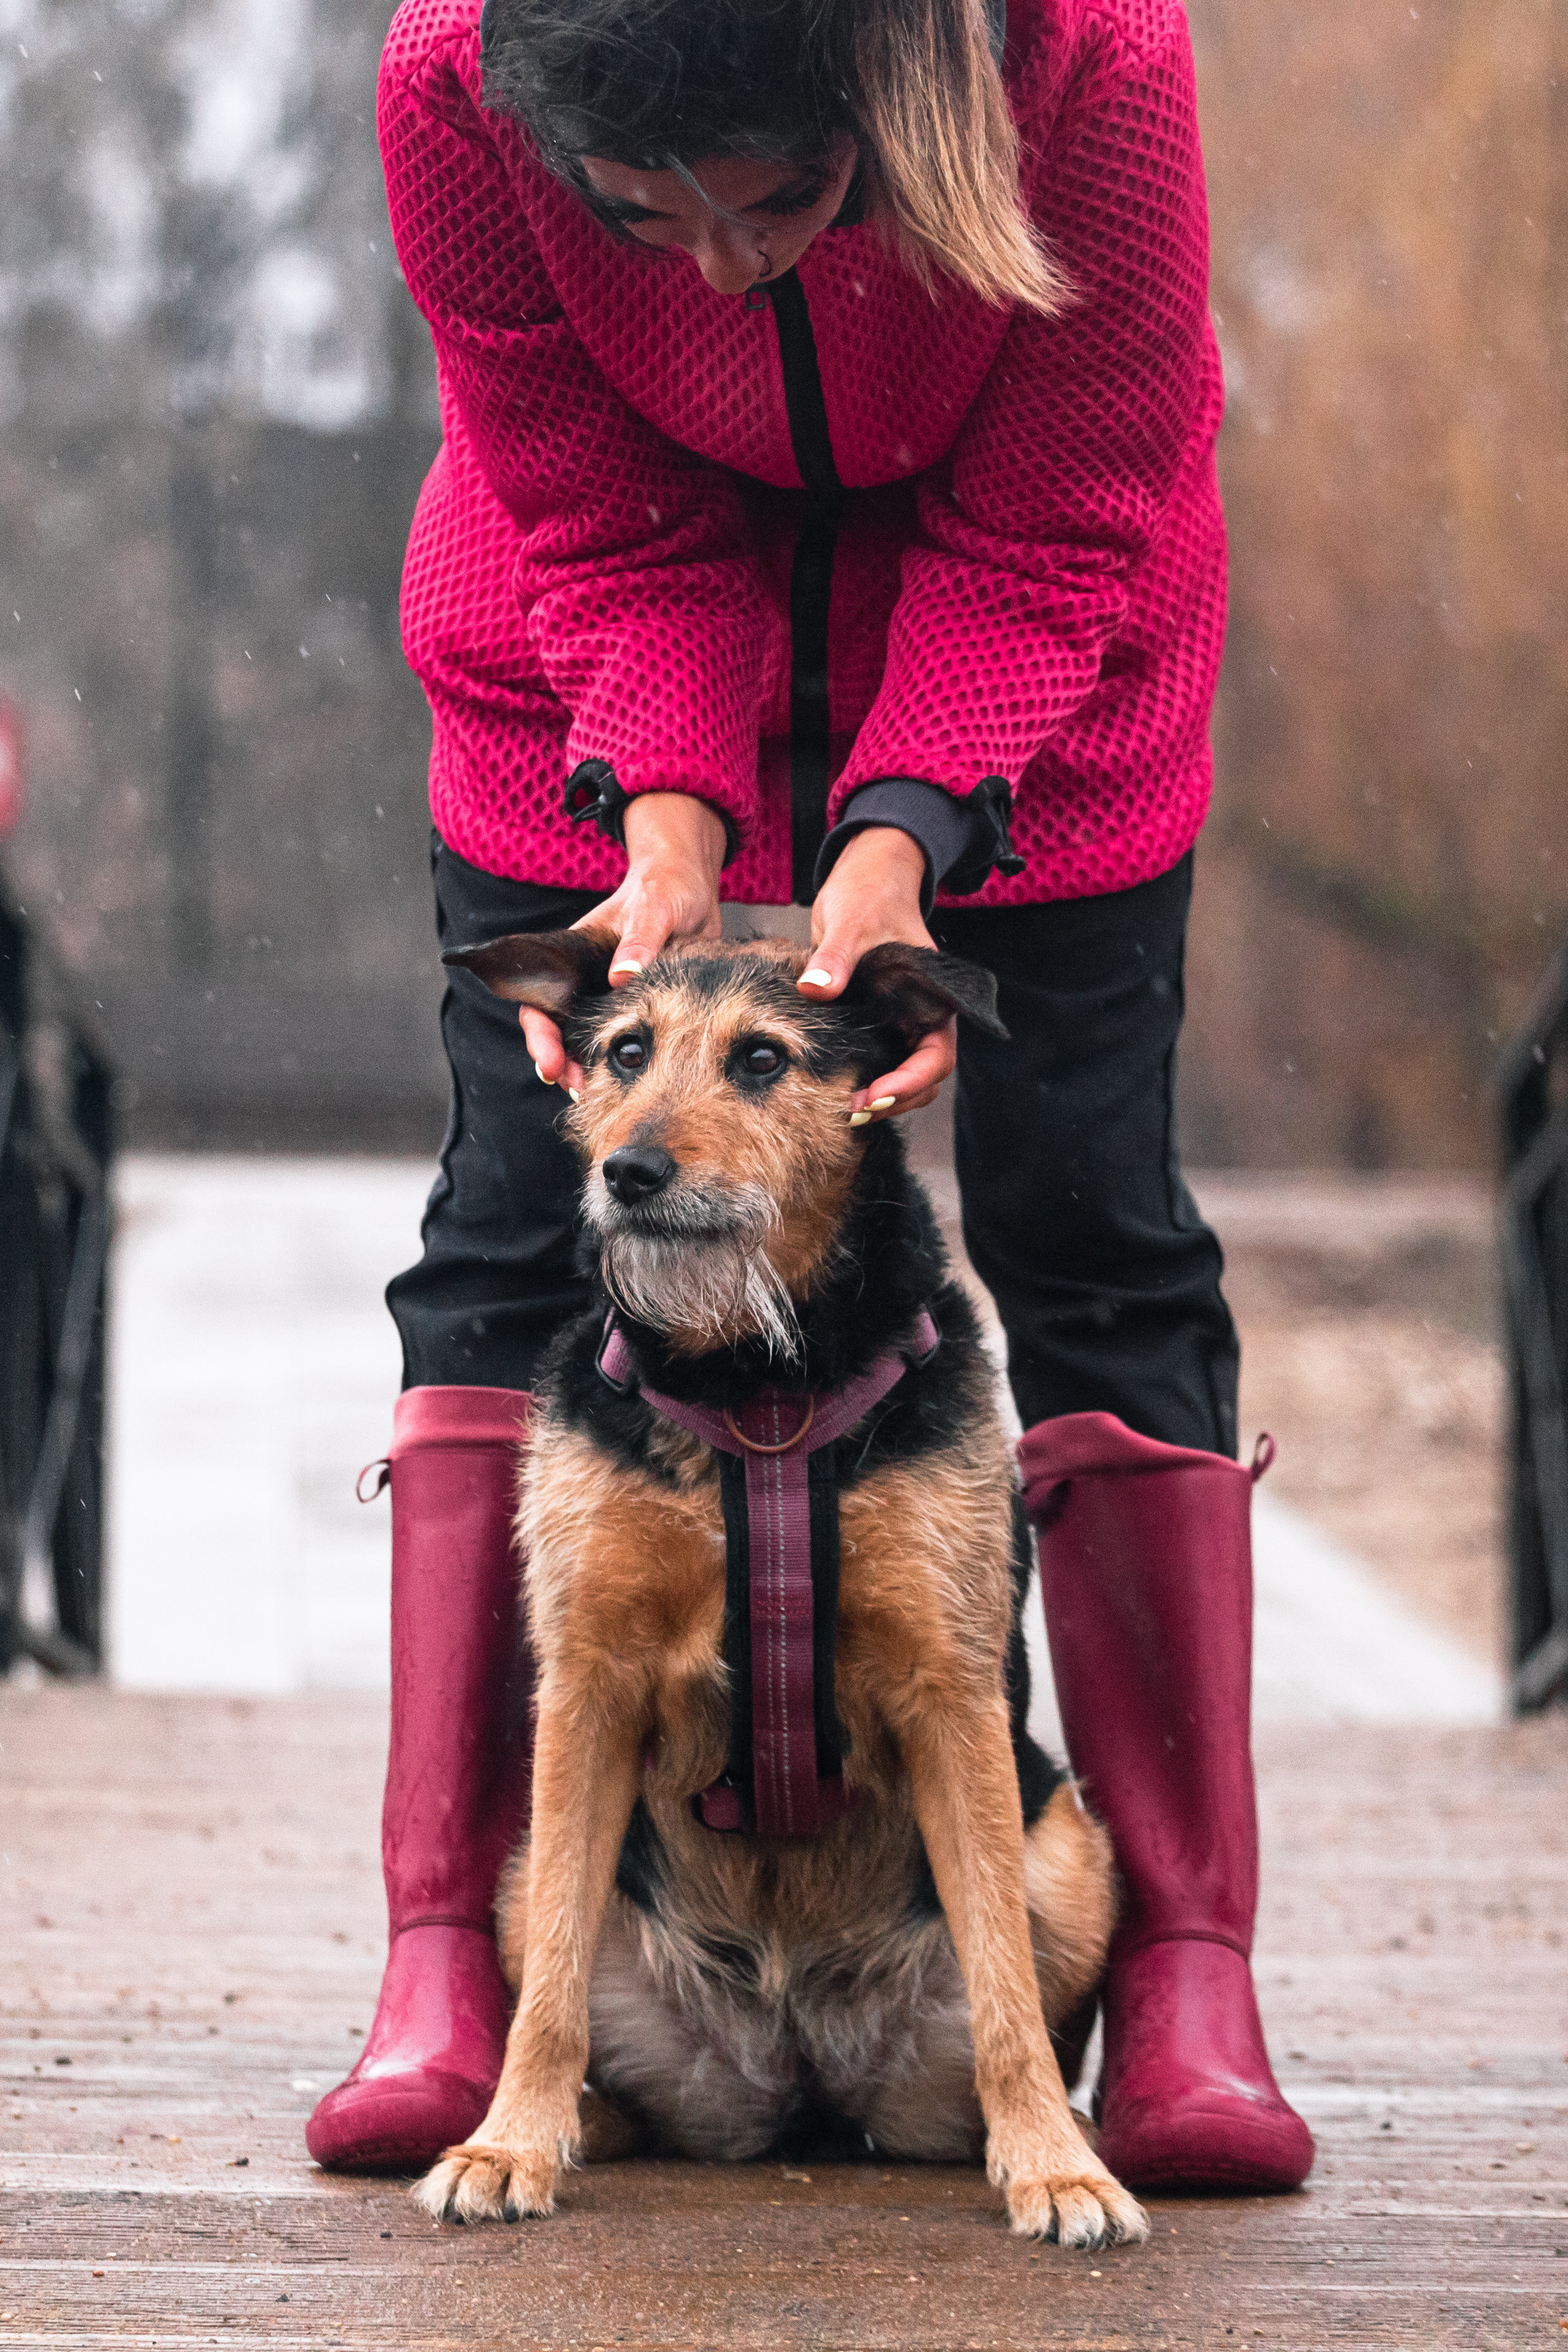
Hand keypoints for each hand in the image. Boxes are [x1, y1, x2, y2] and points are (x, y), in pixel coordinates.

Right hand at [520, 793, 725, 1090]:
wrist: (692, 888)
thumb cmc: (665, 888)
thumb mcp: (654, 908)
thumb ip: (640, 939)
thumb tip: (622, 976)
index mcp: (571, 957)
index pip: (538, 1002)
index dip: (539, 1035)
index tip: (549, 1063)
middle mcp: (584, 982)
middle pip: (556, 1031)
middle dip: (559, 1063)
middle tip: (576, 1089)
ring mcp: (608, 997)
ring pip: (584, 1041)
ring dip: (586, 1068)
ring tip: (597, 1096)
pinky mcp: (636, 1007)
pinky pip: (620, 1040)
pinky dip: (619, 1062)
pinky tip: (631, 1083)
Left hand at [799, 828, 955, 1120]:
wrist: (865, 878)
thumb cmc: (869, 894)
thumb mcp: (850, 922)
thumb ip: (834, 958)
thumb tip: (814, 990)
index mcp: (934, 997)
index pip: (936, 1056)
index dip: (910, 1082)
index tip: (874, 1095)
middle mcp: (922, 1014)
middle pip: (925, 1078)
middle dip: (894, 1100)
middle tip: (853, 1111)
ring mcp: (901, 1020)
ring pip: (905, 1076)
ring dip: (882, 1098)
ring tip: (847, 1109)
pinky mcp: (878, 1021)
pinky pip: (881, 1061)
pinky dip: (866, 1080)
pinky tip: (838, 1089)